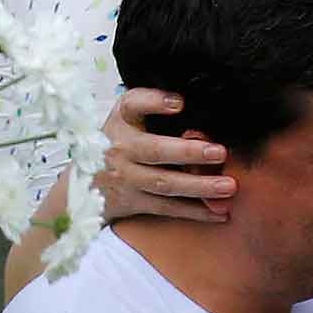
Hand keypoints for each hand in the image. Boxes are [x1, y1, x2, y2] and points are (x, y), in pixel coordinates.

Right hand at [98, 87, 231, 223]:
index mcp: (122, 121)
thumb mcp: (124, 116)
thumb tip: (189, 99)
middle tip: (220, 152)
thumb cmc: (118, 140)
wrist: (85, 182)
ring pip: (164, 184)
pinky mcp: (135, 202)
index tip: (180, 103)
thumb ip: (150, 103)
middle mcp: (122, 149)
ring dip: (198, 186)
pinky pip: (168, 208)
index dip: (155, 102)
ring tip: (228, 186)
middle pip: (155, 150)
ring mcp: (127, 178)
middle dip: (189, 152)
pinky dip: (195, 212)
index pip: (132, 105)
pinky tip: (220, 212)